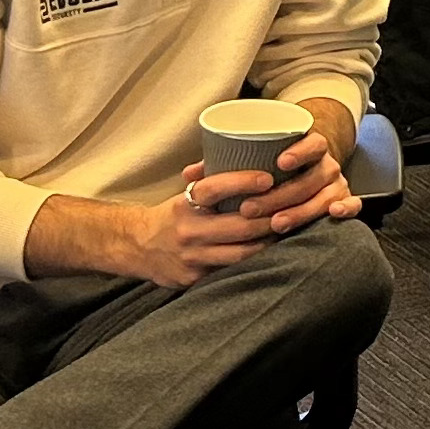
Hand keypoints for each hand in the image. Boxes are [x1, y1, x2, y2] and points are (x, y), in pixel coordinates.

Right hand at [114, 186, 284, 289]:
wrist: (136, 246)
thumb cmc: (174, 214)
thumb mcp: (185, 194)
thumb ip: (212, 178)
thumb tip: (246, 150)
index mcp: (185, 204)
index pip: (214, 189)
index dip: (243, 182)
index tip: (268, 178)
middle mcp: (188, 230)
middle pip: (239, 226)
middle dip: (269, 218)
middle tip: (292, 208)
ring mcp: (192, 257)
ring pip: (241, 253)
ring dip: (268, 242)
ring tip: (287, 230)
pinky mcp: (195, 278)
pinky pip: (232, 271)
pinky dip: (254, 262)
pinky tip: (271, 253)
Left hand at [201, 126, 357, 237]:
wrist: (304, 173)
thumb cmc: (269, 170)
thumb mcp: (252, 163)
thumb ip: (224, 167)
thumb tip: (189, 175)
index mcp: (306, 147)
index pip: (312, 142)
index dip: (300, 150)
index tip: (281, 161)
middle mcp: (325, 164)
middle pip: (312, 176)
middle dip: (282, 194)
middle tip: (252, 209)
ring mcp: (336, 184)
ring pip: (326, 195)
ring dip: (302, 210)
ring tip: (275, 224)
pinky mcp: (343, 201)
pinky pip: (352, 205)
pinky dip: (347, 209)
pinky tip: (332, 216)